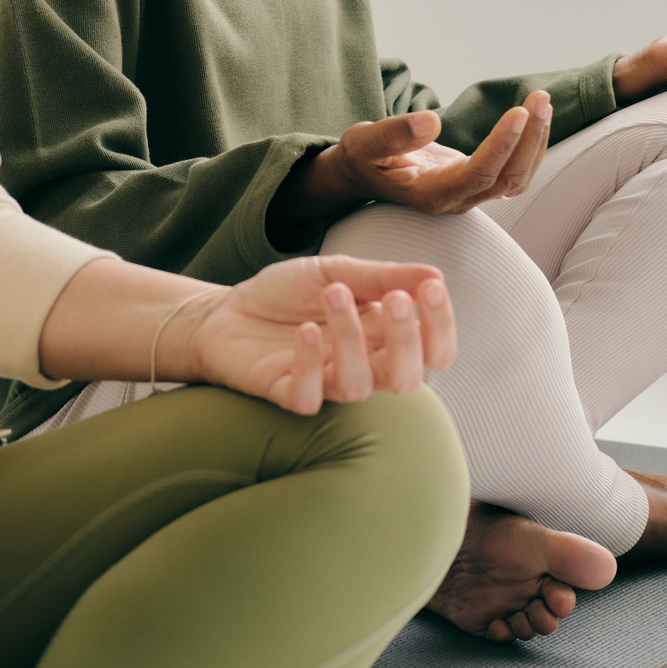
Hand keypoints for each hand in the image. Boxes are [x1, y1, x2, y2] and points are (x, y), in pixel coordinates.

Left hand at [177, 255, 456, 414]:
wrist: (226, 310)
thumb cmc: (286, 294)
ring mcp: (324, 382)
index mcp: (380, 336)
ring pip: (359, 386)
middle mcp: (360, 365)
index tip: (432, 287)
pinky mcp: (286, 392)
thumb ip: (380, 276)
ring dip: (351, 338)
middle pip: (406, 377)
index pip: (432, 349)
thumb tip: (435, 273)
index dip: (440, 325)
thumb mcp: (334, 271)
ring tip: (334, 293)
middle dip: (407, 339)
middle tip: (395, 297)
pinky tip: (304, 331)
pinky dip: (309, 363)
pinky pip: (309, 397)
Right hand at [267, 92, 552, 243]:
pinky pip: (514, 172)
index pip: (477, 174)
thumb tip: (432, 119)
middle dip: (529, 139)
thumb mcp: (364, 142)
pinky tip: (534, 117)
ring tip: (541, 100)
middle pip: (507, 179)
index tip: (518, 111)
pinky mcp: (476, 183)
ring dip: (535, 141)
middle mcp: (456, 200)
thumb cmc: (363, 157)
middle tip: (539, 98)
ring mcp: (469, 195)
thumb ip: (393, 134)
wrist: (363, 175)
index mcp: (431, 193)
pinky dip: (530, 145)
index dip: (502, 146)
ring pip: (517, 179)